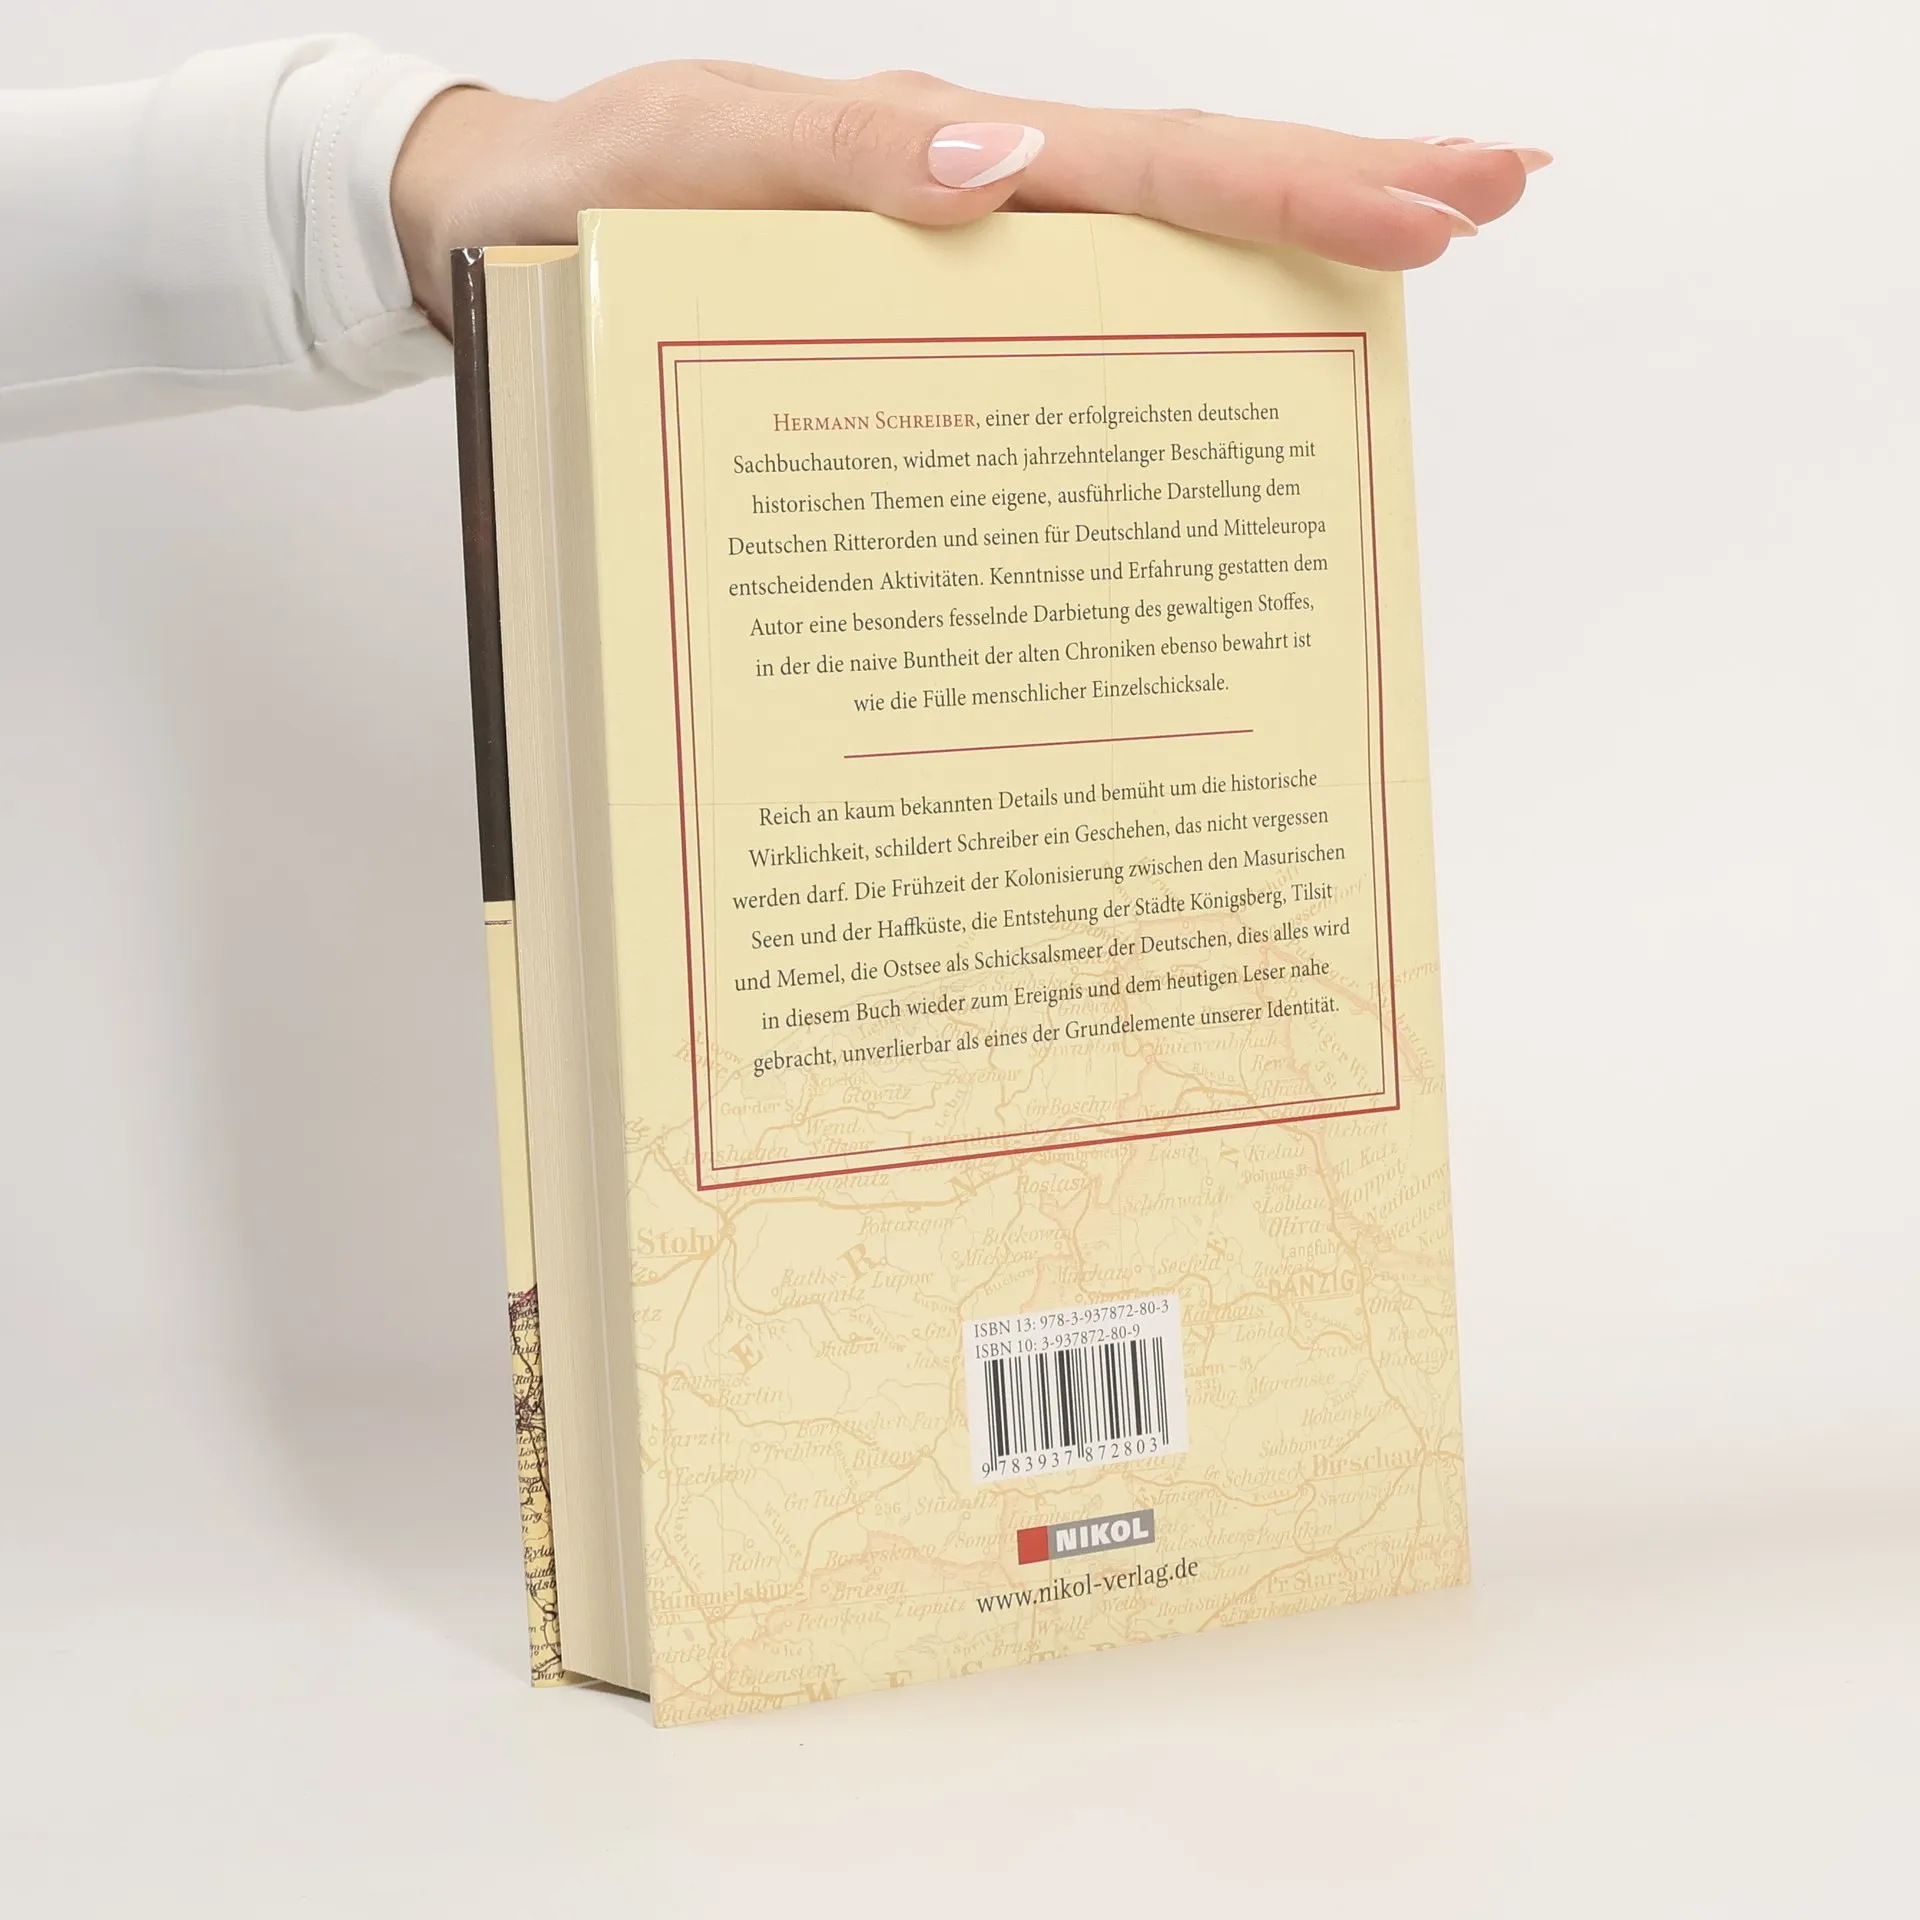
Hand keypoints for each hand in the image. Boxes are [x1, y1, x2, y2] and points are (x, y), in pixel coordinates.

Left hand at [392, 61, 1549, 333]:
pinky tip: (1216, 408)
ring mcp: (954, 292)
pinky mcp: (914, 355)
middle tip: (1499, 195)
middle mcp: (973, 222)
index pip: (1154, 163)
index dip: (1300, 182)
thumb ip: (830, 148)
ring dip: (1274, 278)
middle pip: (1185, 200)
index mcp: (944, 162)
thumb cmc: (574, 192)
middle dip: (1342, 193)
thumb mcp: (684, 151)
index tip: (1447, 194)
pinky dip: (1151, 371)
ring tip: (1411, 272)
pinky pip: (1051, 360)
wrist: (489, 247)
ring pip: (1139, 279)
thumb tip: (1004, 157)